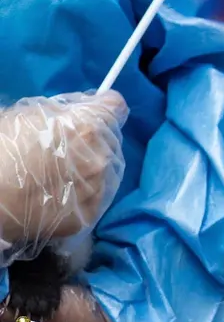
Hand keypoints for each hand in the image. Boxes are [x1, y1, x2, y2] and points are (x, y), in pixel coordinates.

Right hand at [0, 92, 127, 260]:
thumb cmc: (3, 149)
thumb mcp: (28, 114)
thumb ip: (64, 110)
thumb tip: (81, 109)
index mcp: (89, 126)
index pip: (115, 107)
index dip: (103, 107)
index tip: (94, 111)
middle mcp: (103, 156)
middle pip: (111, 140)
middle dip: (94, 139)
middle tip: (66, 146)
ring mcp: (100, 188)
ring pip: (108, 171)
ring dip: (91, 168)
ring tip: (61, 173)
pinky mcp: (91, 214)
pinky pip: (95, 198)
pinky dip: (83, 194)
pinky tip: (60, 194)